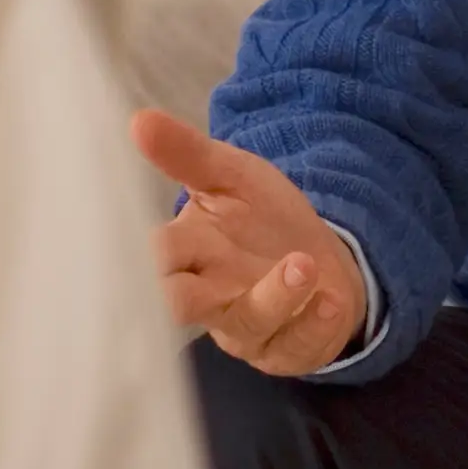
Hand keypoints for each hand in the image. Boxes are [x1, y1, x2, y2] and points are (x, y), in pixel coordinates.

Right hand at [131, 108, 367, 375]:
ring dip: (275, 296)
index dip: (144, 255)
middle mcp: (207, 296)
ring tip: (301, 264)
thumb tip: (138, 119)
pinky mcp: (285, 349)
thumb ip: (188, 154)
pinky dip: (313, 321)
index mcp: (186, 252)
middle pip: (177, 306)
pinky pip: (295, 344)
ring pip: (247, 323)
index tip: (143, 246)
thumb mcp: (231, 175)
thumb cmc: (261, 218)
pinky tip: (329, 298)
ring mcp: (245, 327)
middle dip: (178, 297)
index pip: (153, 257)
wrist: (321, 256)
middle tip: (180, 277)